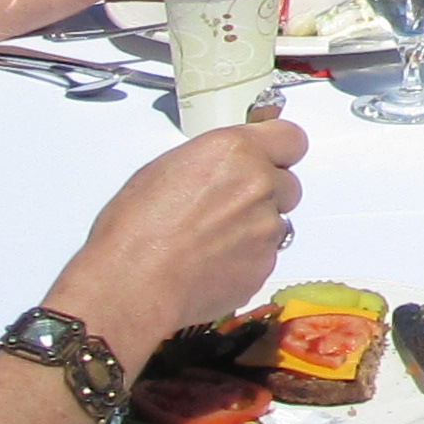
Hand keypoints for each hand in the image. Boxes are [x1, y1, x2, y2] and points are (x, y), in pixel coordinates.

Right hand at [56, 115, 310, 344]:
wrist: (132, 285)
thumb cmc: (134, 228)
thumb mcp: (164, 170)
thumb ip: (213, 162)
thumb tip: (226, 169)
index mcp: (235, 152)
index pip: (291, 138)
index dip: (279, 151)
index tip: (269, 158)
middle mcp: (259, 185)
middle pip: (287, 183)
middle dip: (265, 193)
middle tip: (228, 207)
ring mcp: (266, 228)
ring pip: (276, 222)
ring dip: (254, 228)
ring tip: (211, 241)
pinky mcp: (265, 265)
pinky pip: (265, 255)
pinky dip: (247, 258)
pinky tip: (212, 264)